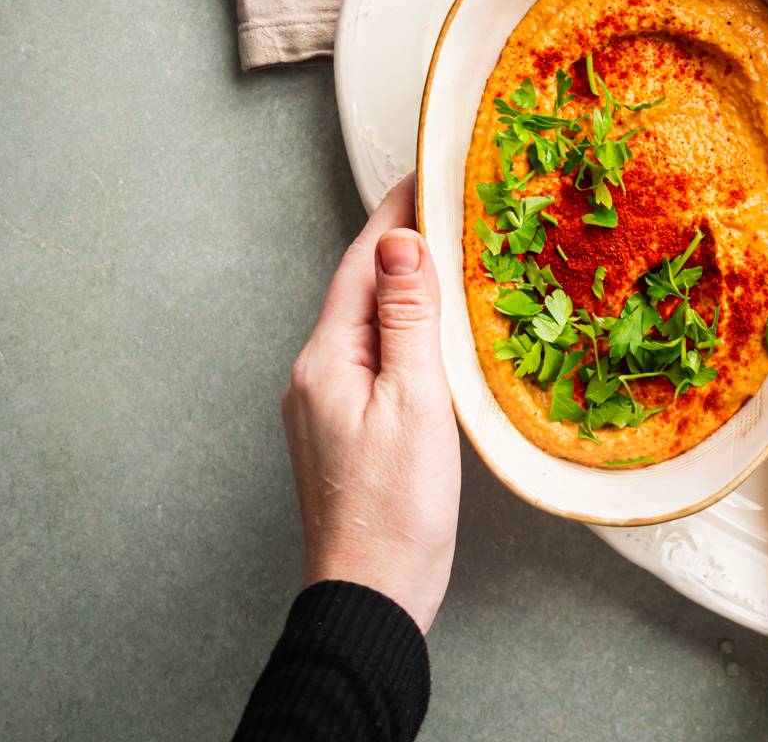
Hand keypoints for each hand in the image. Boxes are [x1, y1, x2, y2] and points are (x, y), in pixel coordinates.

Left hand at [281, 175, 459, 631]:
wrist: (371, 594)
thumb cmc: (395, 509)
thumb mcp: (413, 403)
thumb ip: (406, 319)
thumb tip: (401, 241)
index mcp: (325, 359)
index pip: (362, 263)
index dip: (395, 215)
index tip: (426, 173)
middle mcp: (315, 374)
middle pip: (361, 288)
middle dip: (402, 244)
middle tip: (451, 205)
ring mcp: (326, 404)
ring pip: (368, 324)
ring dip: (406, 287)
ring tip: (452, 257)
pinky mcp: (345, 430)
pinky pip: (375, 358)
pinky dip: (405, 332)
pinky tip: (436, 335)